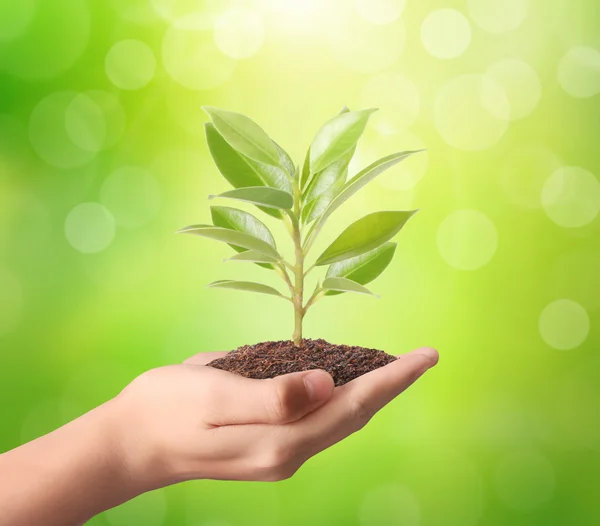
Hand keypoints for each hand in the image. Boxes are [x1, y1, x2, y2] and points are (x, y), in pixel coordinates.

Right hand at [113, 347, 437, 490]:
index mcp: (281, 441)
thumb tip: (330, 384)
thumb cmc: (168, 410)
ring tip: (392, 368)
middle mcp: (288, 453)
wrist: (132, 443)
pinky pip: (315, 420)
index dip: (393, 381)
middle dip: (389, 386)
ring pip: (338, 419)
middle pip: (353, 416)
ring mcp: (277, 453)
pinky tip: (342, 380)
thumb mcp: (217, 393)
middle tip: (420, 358)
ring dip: (368, 393)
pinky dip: (337, 397)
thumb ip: (275, 396)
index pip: (354, 406)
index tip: (426, 357)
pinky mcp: (265, 445)